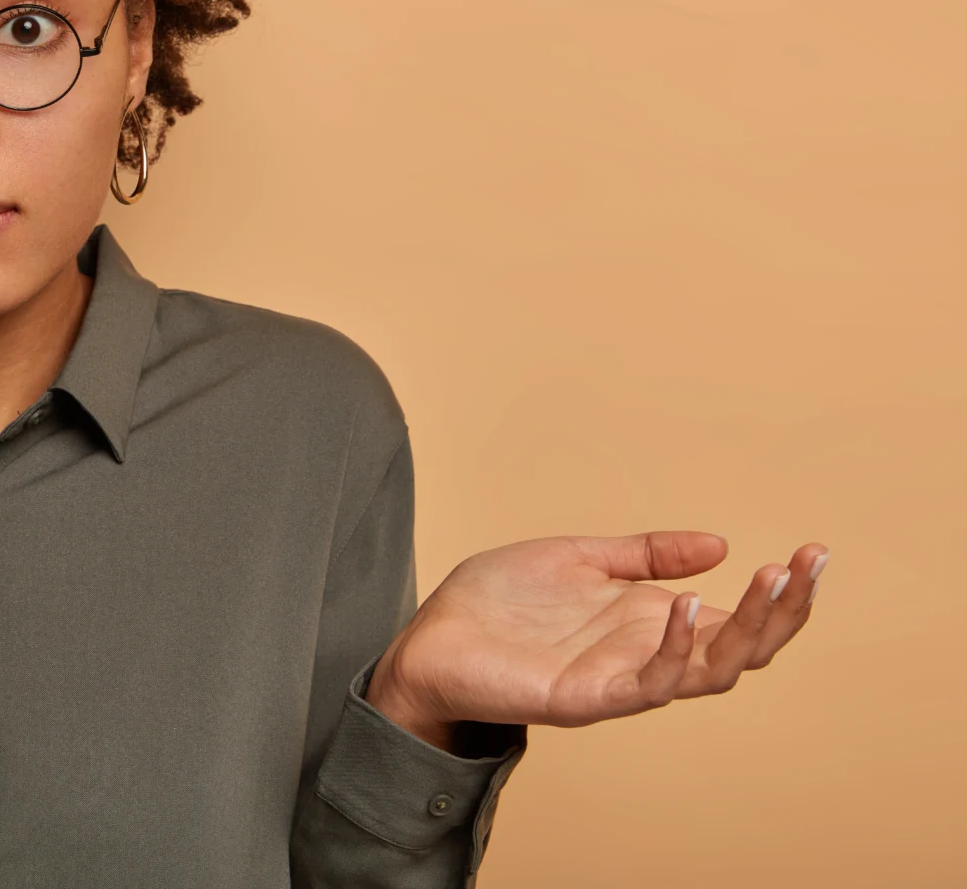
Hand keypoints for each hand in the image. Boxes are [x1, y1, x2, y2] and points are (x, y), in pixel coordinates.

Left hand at [365, 532, 826, 749]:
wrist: (430, 640)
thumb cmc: (499, 604)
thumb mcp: (580, 559)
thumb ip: (644, 554)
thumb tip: (719, 544)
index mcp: (650, 623)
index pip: (737, 618)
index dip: (781, 591)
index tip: (813, 551)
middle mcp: (647, 655)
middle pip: (742, 647)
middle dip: (785, 609)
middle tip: (810, 563)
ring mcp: (621, 680)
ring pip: (711, 671)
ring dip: (747, 629)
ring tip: (771, 579)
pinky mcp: (585, 698)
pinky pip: (647, 684)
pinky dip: (672, 647)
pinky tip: (682, 605)